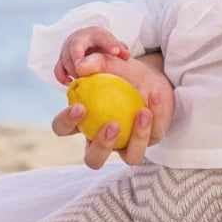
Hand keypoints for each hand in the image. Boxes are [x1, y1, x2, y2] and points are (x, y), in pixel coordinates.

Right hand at [51, 52, 173, 168]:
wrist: (151, 75)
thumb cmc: (124, 73)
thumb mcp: (112, 64)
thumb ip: (97, 62)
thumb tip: (82, 66)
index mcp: (86, 123)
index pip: (64, 129)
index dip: (66, 123)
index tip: (80, 107)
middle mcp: (104, 139)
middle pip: (93, 159)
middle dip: (101, 146)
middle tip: (112, 124)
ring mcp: (130, 143)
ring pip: (131, 158)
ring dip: (137, 137)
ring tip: (142, 112)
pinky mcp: (152, 138)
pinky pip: (155, 134)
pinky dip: (157, 113)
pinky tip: (154, 95)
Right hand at [55, 25, 129, 85]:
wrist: (90, 44)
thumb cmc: (105, 47)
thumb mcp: (114, 46)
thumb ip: (120, 50)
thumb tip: (125, 56)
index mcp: (96, 34)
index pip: (103, 38)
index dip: (109, 45)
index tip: (116, 53)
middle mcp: (79, 39)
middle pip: (76, 46)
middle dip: (78, 56)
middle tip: (81, 68)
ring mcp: (68, 49)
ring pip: (65, 59)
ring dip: (74, 70)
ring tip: (84, 79)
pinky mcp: (61, 60)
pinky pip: (58, 69)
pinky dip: (63, 77)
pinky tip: (71, 83)